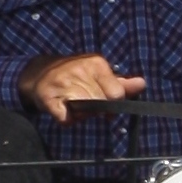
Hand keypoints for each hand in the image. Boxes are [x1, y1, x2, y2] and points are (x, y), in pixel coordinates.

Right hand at [17, 53, 146, 122]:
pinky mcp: (47, 97)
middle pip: (100, 105)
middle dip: (95, 109)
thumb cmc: (76, 74)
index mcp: (96, 63)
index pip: (116, 94)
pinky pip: (66, 119)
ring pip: (84, 112)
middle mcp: (79, 70)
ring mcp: (62, 82)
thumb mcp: (99, 74)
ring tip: (73, 103)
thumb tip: (142, 84)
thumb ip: (121, 83)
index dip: (114, 104)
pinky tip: (63, 108)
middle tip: (85, 101)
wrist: (39, 71)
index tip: (106, 104)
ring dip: (81, 114)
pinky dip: (67, 119)